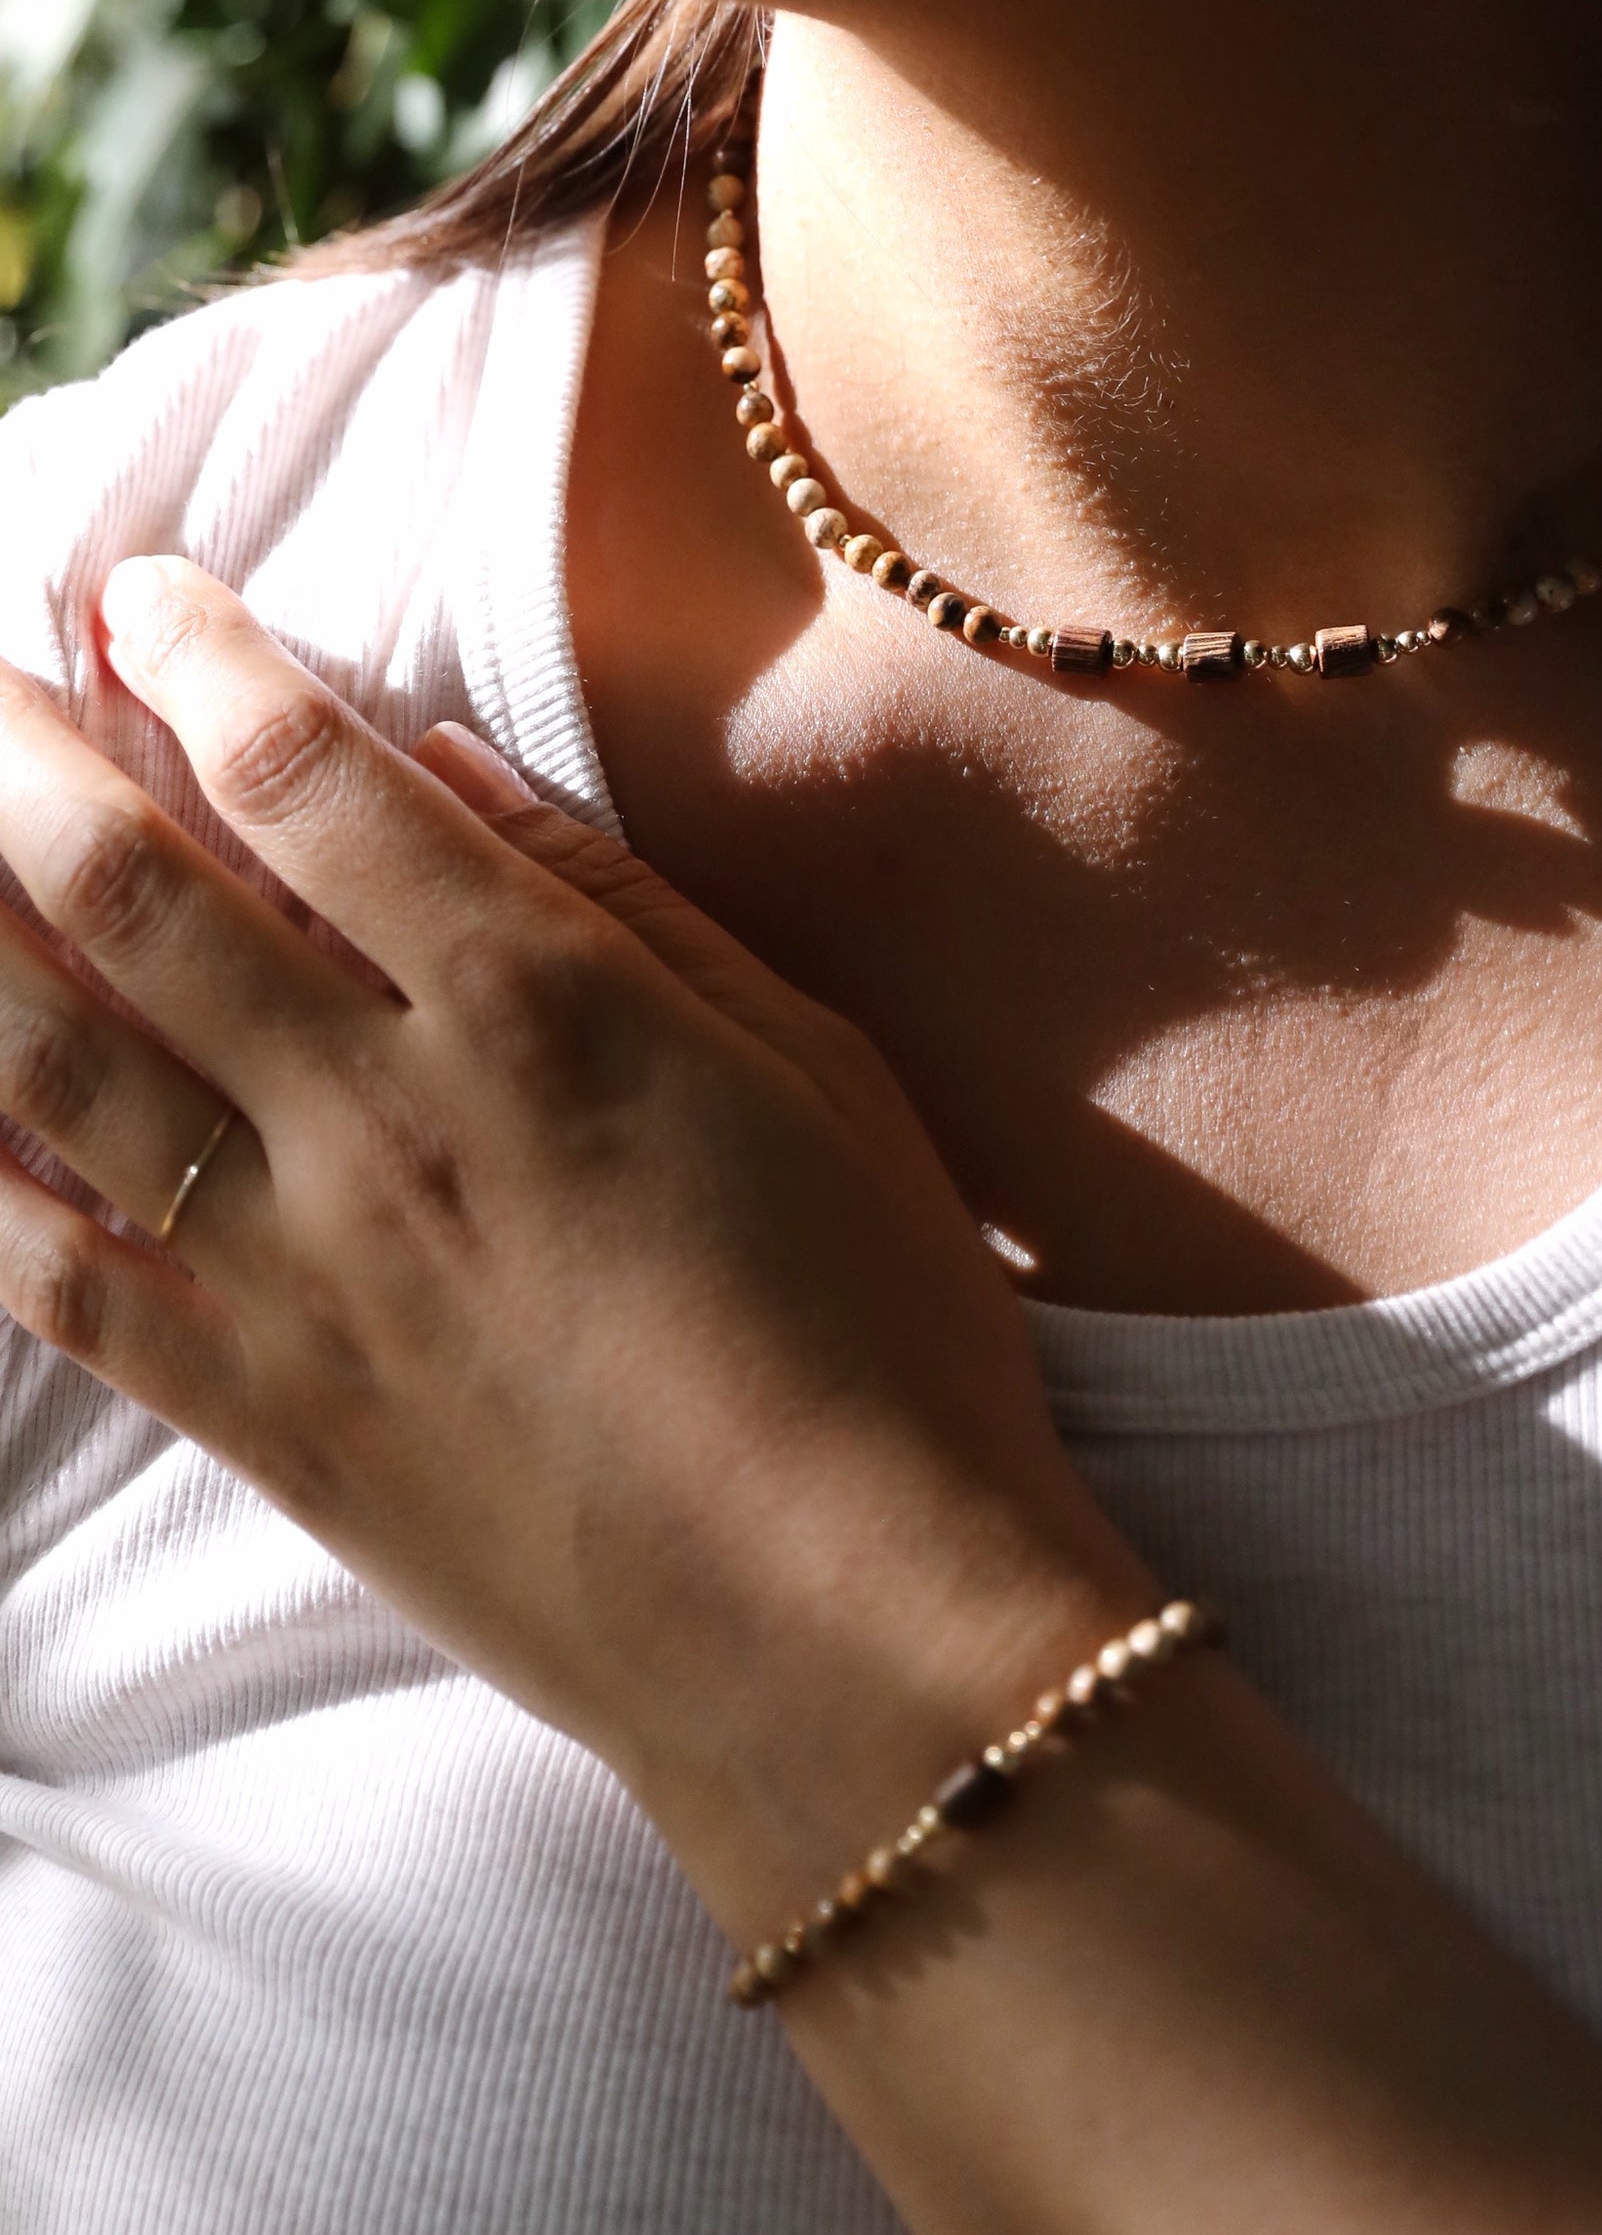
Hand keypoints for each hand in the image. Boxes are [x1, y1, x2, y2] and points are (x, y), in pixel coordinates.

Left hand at [0, 558, 1141, 1914]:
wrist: (849, 1641)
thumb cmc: (882, 1333)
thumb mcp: (811, 1069)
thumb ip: (622, 913)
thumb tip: (448, 779)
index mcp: (539, 1011)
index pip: (309, 779)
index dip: (199, 659)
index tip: (140, 593)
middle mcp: (381, 1121)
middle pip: (134, 889)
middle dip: (19, 754)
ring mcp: (297, 1278)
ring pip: (51, 1062)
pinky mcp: (260, 1418)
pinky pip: (48, 1279)